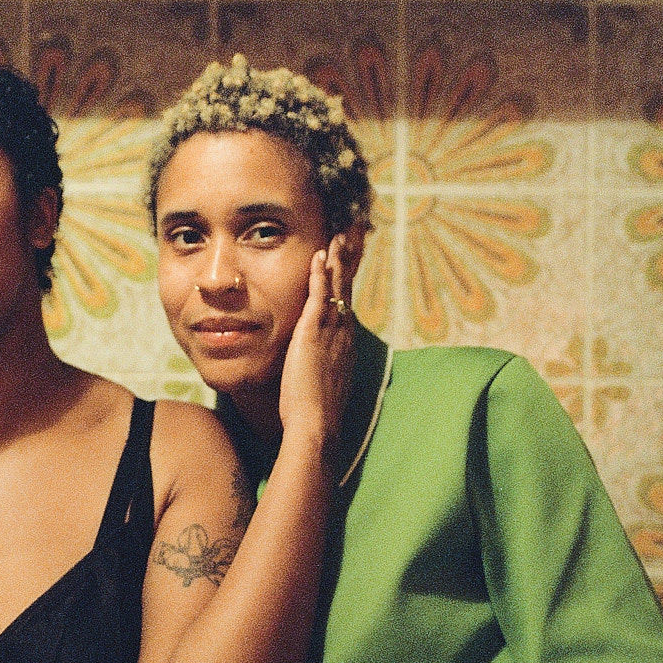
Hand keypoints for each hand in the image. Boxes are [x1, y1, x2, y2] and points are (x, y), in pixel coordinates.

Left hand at [275, 238, 355, 458]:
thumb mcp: (323, 383)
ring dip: (336, 261)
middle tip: (348, 238)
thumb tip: (314, 365)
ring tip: (336, 238)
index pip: (347, 305)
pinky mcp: (314, 333)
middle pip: (347, 290)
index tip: (345, 266)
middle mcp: (345, 334)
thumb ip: (321, 367)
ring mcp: (332, 332)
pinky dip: (320, 275)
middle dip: (347, 263)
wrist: (317, 425)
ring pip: (337, 288)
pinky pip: (319, 296)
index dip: (346, 284)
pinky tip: (319, 257)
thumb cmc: (316, 413)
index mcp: (346, 345)